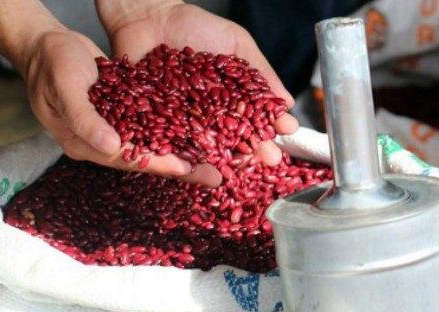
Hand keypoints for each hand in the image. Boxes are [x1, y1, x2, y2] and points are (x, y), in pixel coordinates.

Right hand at [21, 29, 198, 182]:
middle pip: (147, 159)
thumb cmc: (51, 64)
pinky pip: (151, 130)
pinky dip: (173, 135)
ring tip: (213, 161)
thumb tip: (110, 145)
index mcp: (85, 143)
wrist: (46, 46)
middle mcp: (102, 143)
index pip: (129, 158)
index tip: (189, 170)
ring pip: (153, 147)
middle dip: (181, 167)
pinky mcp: (123, 117)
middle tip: (215, 176)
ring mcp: (113, 131)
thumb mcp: (64, 87)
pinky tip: (196, 137)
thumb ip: (84, 118)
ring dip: (182, 154)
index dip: (160, 164)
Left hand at [96, 0, 298, 171]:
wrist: (150, 18)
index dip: (271, 125)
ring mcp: (189, 120)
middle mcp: (214, 113)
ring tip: (242, 165)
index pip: (256, 116)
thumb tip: (288, 102)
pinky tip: (203, 162)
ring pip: (210, 144)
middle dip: (255, 148)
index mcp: (234, 96)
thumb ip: (260, 71)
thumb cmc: (196, 26)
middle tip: (270, 158)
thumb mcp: (236, 42)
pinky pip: (177, 141)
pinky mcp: (162, 124)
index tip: (286, 132)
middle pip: (237, 136)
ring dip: (227, 157)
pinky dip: (189, 152)